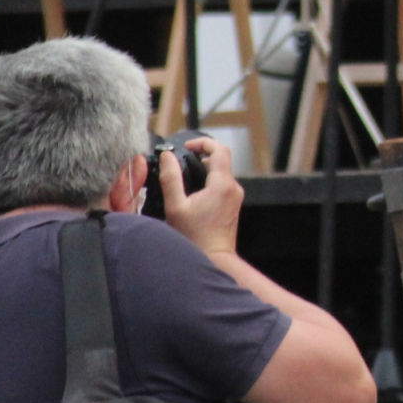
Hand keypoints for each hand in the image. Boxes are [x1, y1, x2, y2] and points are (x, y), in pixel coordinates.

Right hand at [159, 135, 243, 259]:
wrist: (213, 259)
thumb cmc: (194, 238)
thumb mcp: (176, 207)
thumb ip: (171, 179)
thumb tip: (167, 156)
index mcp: (222, 184)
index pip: (220, 149)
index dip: (203, 142)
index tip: (187, 146)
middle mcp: (233, 188)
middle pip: (221, 160)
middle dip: (201, 156)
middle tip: (182, 160)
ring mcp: (235, 197)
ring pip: (221, 172)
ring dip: (204, 169)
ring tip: (184, 176)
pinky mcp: (233, 205)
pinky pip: (222, 185)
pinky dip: (209, 181)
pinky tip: (192, 192)